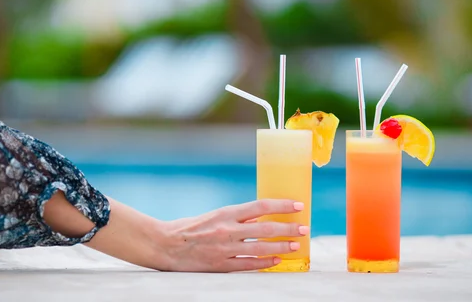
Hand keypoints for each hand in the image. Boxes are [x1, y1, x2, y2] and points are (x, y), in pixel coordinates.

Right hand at [157, 199, 308, 271]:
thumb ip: (237, 218)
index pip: (261, 206)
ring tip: (297, 246)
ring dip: (282, 246)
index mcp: (226, 213)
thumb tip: (261, 218)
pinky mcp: (221, 265)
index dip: (282, 205)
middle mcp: (228, 230)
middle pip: (266, 228)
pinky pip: (249, 265)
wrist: (166, 245)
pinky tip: (277, 261)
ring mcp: (225, 249)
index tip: (298, 205)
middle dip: (289, 228)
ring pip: (261, 248)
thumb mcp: (215, 215)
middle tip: (304, 229)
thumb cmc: (190, 228)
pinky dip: (266, 263)